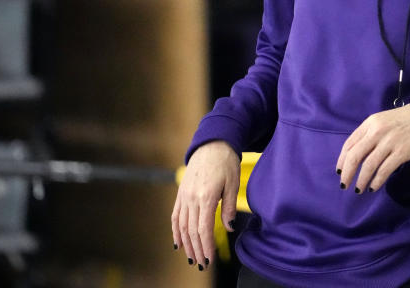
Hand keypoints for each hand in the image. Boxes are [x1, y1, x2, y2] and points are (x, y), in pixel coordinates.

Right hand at [171, 140, 239, 269]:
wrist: (212, 144)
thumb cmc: (226, 163)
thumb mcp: (233, 183)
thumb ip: (230, 207)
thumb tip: (229, 227)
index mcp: (206, 196)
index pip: (203, 228)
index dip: (206, 245)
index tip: (209, 259)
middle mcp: (191, 198)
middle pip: (191, 230)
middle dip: (196, 249)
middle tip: (202, 264)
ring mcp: (183, 196)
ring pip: (182, 226)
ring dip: (186, 244)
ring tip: (191, 258)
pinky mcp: (181, 193)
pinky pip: (176, 216)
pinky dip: (176, 231)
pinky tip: (178, 242)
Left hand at [336, 103, 409, 193]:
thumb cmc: (402, 120)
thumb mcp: (381, 121)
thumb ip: (368, 134)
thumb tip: (354, 155)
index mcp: (369, 123)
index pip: (349, 144)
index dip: (342, 160)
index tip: (339, 172)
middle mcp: (377, 132)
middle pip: (355, 156)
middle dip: (347, 173)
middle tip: (344, 185)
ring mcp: (389, 142)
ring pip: (369, 166)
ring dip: (361, 180)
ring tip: (358, 189)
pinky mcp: (401, 152)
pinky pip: (384, 170)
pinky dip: (377, 181)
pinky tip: (373, 187)